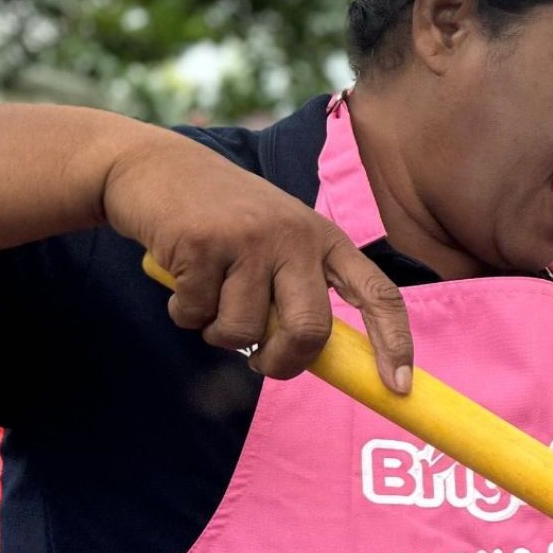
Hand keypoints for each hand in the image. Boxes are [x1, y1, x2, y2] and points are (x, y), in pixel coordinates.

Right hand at [105, 125, 413, 390]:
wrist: (155, 166)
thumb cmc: (226, 217)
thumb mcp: (280, 241)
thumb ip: (299, 290)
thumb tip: (315, 359)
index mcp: (327, 240)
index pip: (379, 295)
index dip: (395, 343)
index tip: (398, 386)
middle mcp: (297, 237)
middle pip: (310, 330)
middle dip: (284, 363)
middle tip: (262, 364)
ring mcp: (250, 239)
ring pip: (246, 331)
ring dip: (220, 334)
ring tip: (209, 300)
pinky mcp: (201, 244)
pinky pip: (196, 314)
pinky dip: (185, 312)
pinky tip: (182, 278)